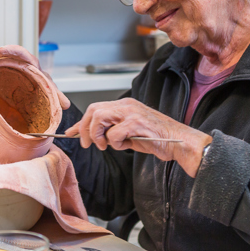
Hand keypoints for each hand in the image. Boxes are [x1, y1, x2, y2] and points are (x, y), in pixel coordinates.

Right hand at [0, 45, 69, 109]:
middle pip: (2, 55)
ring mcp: (5, 65)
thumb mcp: (47, 89)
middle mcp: (16, 61)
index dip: (11, 50)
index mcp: (30, 63)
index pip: (22, 53)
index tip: (0, 49)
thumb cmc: (40, 85)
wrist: (33, 88)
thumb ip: (55, 95)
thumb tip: (66, 105)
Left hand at [65, 98, 211, 177]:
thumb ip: (111, 132)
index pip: (96, 108)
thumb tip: (89, 137)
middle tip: (91, 144)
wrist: (179, 141)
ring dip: (98, 135)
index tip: (71, 133)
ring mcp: (132, 113)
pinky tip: (126, 145)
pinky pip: (114, 133)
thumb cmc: (155, 138)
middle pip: (94, 110)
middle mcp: (127, 105)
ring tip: (107, 145)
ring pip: (100, 117)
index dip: (81, 122)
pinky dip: (116, 143)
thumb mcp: (129, 133)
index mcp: (125, 105)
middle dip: (86, 129)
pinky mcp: (137, 123)